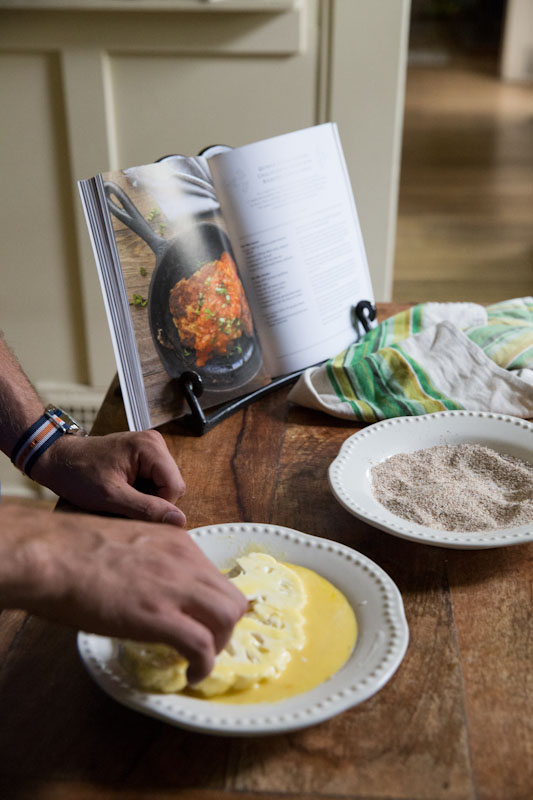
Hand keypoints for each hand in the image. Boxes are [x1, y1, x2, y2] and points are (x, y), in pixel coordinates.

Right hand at [0, 505, 247, 682]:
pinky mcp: (160, 617)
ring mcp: (176, 588)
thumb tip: (152, 587)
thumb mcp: (129, 544)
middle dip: (224, 628)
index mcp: (177, 542)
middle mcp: (186, 562)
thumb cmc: (75, 550)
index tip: (201, 622)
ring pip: (227, 619)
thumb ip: (152, 561)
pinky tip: (190, 674)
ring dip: (218, 646)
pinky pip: (202, 646)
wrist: (54, 557)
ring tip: (198, 660)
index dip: (212, 606)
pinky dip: (203, 666)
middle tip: (205, 644)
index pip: (216, 578)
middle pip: (232, 600)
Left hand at [31, 430, 186, 526]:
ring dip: (145, 498)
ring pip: (164, 487)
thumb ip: (146, 509)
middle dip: (151, 502)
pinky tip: (123, 490)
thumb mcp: (111, 497)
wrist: (59, 460)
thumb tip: (178, 520)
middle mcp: (155, 443)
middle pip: (172, 486)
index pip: (175, 487)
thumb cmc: (78, 472)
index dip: (159, 506)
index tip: (133, 511)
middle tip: (123, 502)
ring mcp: (151, 449)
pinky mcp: (145, 457)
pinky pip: (155, 483)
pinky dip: (141, 493)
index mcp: (150, 447)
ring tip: (120, 495)